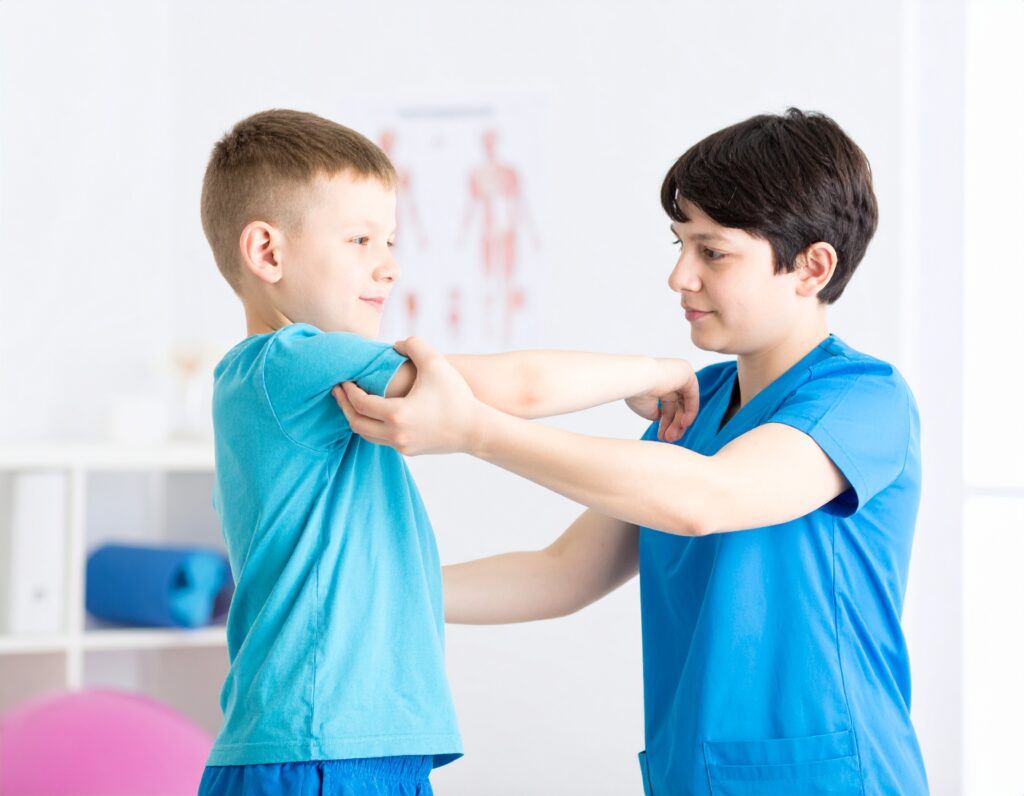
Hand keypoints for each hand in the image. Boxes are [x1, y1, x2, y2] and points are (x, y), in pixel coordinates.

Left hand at [332, 336, 484, 454]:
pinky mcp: (409, 451)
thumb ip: (413, 344)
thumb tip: (395, 344)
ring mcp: (401, 446)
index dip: (347, 390)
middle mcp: (395, 434)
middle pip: (356, 423)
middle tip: (338, 390)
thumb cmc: (456, 396)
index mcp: (397, 414)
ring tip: (352, 402)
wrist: (476, 430)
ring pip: (367, 435)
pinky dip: (372, 426)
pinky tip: (374, 413)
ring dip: (356, 418)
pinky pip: (381, 439)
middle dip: (344, 406)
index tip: (342, 378)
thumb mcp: (436, 362)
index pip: (360, 403)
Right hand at [625, 358, 698, 442]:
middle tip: (669, 439)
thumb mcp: (646, 409)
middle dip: (674, 425)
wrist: (637, 379)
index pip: (668, 408)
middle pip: (677, 407)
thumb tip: (659, 417)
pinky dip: (690, 411)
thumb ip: (654, 413)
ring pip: (684, 404)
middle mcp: (669, 381)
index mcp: (658, 387)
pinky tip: (684, 424)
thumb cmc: (637, 393)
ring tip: (673, 436)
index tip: (662, 437)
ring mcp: (678, 376)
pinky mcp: (686, 373)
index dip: (666, 424)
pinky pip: (692, 396)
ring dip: (681, 422)